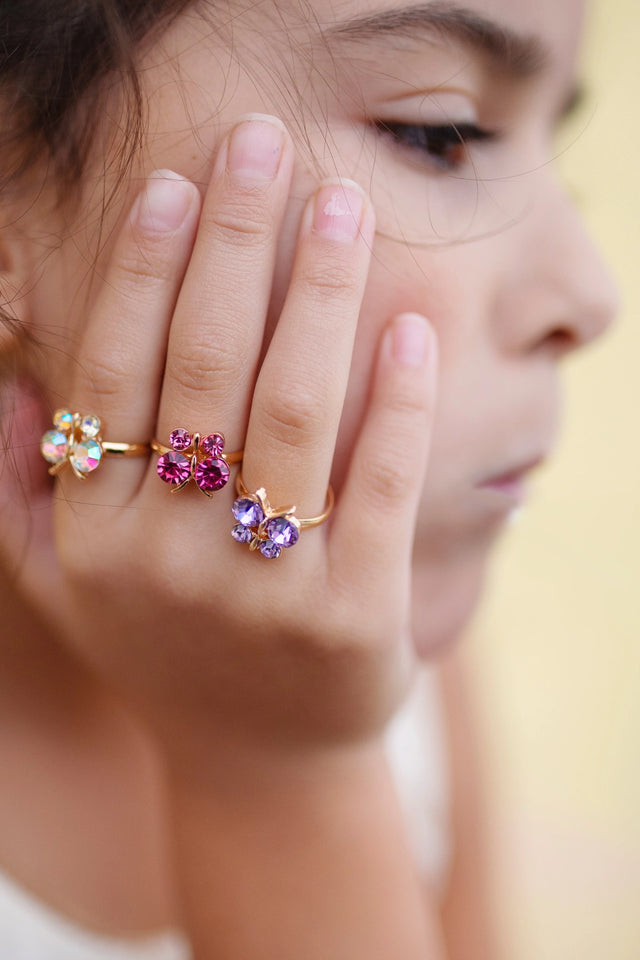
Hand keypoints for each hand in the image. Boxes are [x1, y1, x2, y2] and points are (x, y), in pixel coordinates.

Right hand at [14, 115, 437, 760]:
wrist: (259, 763)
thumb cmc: (167, 651)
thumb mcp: (67, 584)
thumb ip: (22, 487)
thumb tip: (7, 377)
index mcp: (98, 534)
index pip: (114, 373)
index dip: (140, 270)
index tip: (174, 184)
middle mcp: (169, 557)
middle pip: (202, 370)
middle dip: (233, 244)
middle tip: (263, 146)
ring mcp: (264, 590)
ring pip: (292, 414)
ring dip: (319, 296)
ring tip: (344, 204)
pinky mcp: (355, 617)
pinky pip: (381, 488)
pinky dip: (398, 405)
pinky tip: (410, 329)